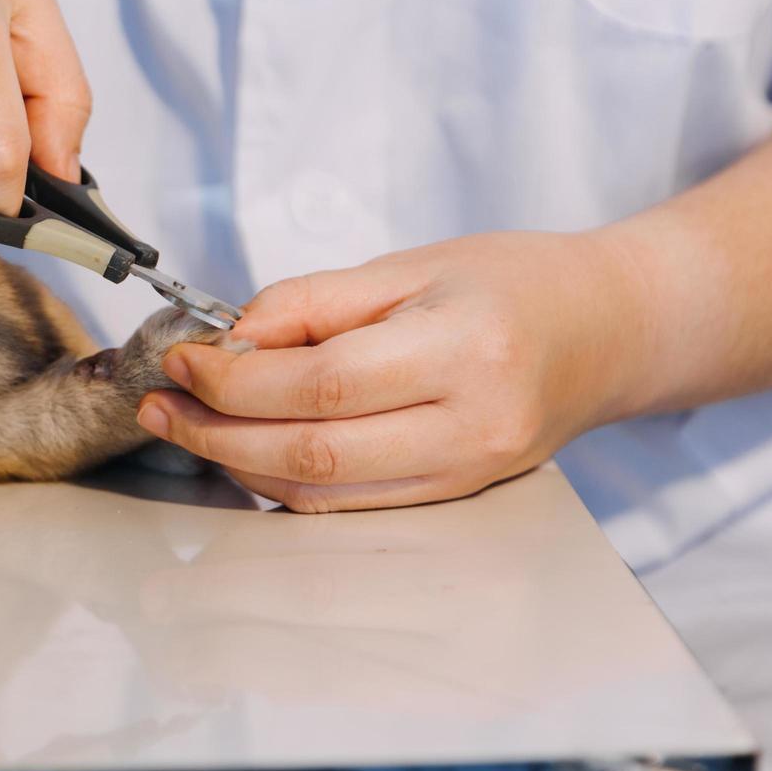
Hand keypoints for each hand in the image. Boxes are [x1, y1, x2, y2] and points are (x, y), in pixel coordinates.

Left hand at [136, 232, 645, 510]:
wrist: (608, 330)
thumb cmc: (514, 281)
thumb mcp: (411, 265)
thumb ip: (313, 303)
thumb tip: (229, 340)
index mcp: (466, 349)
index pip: (324, 384)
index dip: (237, 380)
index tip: (184, 358)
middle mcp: (473, 427)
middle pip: (314, 453)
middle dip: (218, 432)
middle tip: (163, 403)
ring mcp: (470, 475)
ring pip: (324, 494)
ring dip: (239, 465)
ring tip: (186, 426)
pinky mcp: (458, 498)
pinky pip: (351, 505)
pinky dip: (287, 483)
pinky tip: (247, 450)